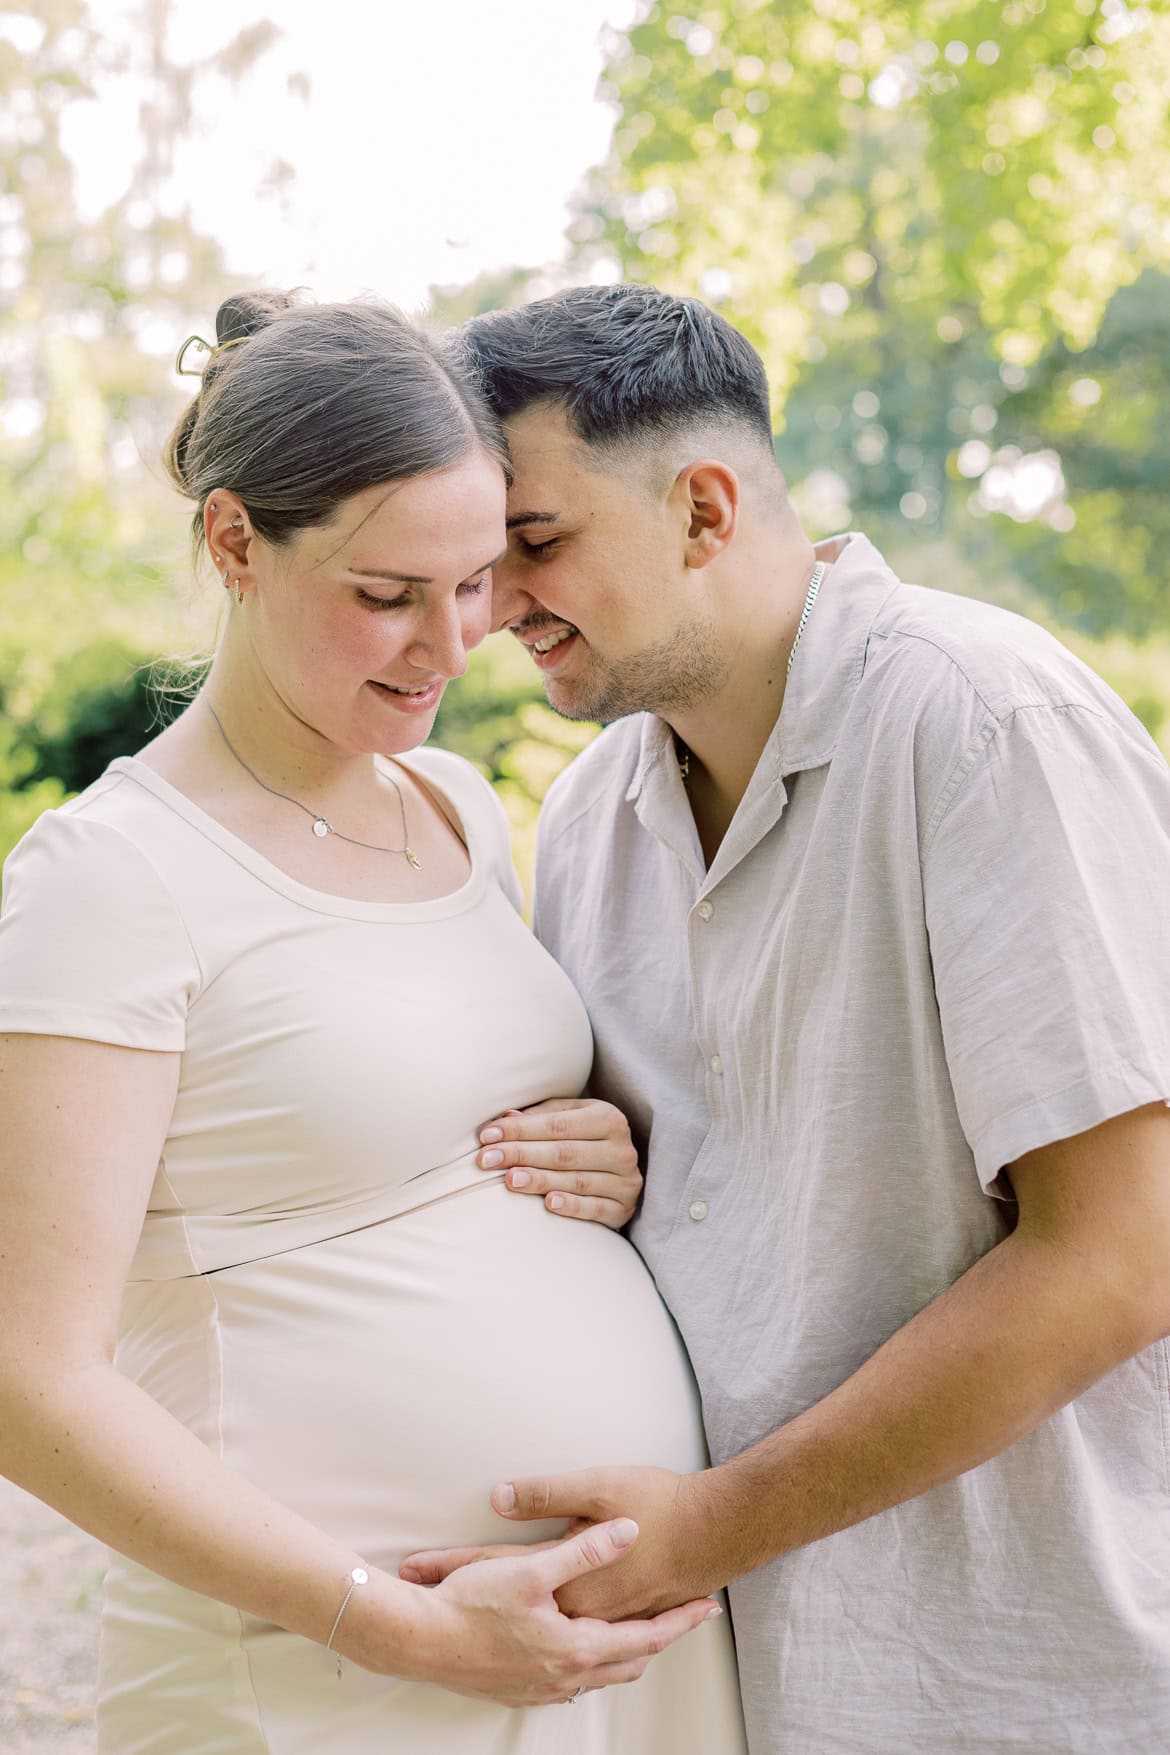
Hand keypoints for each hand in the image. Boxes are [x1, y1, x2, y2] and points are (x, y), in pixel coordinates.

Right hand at [392, 1518, 721, 1706]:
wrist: (418, 1641)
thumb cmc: (471, 1605)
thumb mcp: (532, 1568)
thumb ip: (586, 1547)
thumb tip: (628, 1530)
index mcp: (576, 1646)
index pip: (646, 1638)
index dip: (681, 1620)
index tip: (709, 1606)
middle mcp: (565, 1676)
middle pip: (629, 1662)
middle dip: (659, 1639)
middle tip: (685, 1618)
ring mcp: (540, 1689)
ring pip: (601, 1675)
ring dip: (626, 1653)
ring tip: (643, 1631)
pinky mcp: (517, 1691)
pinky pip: (571, 1682)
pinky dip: (592, 1664)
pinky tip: (584, 1651)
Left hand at [402, 1468, 720, 1621]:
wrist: (717, 1530)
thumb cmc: (662, 1504)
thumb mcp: (598, 1486)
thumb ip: (548, 1496)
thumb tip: (500, 1496)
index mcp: (571, 1582)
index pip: (497, 1572)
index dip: (453, 1567)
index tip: (414, 1567)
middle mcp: (583, 1614)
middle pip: (513, 1612)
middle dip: (464, 1602)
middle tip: (423, 1589)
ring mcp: (606, 1624)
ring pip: (537, 1632)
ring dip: (498, 1623)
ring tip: (461, 1624)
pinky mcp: (625, 1622)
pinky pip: (578, 1651)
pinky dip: (542, 1642)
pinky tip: (544, 1648)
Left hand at [476, 1098, 642, 1228]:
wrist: (620, 1173)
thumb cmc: (584, 1140)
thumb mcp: (569, 1119)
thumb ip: (540, 1117)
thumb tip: (505, 1117)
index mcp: (608, 1118)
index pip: (557, 1124)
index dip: (520, 1129)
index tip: (487, 1135)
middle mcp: (622, 1149)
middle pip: (564, 1152)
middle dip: (522, 1154)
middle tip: (487, 1160)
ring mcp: (626, 1181)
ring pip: (577, 1181)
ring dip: (540, 1180)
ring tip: (510, 1180)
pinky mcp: (624, 1209)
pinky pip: (596, 1209)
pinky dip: (572, 1206)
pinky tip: (549, 1204)